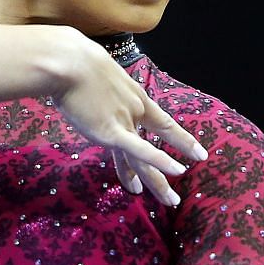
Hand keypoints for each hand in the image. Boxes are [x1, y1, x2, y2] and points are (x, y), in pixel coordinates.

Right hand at [50, 36, 206, 206]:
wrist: (67, 62)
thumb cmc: (74, 62)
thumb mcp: (96, 74)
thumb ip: (99, 90)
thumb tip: (86, 94)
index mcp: (133, 97)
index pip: (161, 122)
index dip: (180, 138)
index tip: (196, 151)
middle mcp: (134, 112)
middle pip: (156, 146)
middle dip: (169, 169)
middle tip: (178, 191)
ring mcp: (125, 123)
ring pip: (145, 160)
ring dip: (158, 182)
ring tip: (171, 201)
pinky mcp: (112, 132)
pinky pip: (139, 151)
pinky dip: (158, 161)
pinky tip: (176, 171)